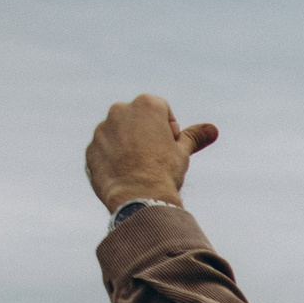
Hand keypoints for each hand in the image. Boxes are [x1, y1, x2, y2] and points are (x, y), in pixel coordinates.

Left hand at [85, 93, 217, 211]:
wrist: (139, 198)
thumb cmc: (164, 172)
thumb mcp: (182, 152)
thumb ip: (194, 137)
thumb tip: (213, 129)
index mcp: (146, 104)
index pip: (162, 110)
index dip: (169, 130)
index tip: (170, 148)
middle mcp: (120, 110)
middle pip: (137, 119)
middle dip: (146, 134)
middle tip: (156, 159)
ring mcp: (102, 129)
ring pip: (119, 134)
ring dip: (128, 147)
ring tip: (139, 171)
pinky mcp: (91, 148)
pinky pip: (104, 151)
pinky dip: (113, 161)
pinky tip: (125, 177)